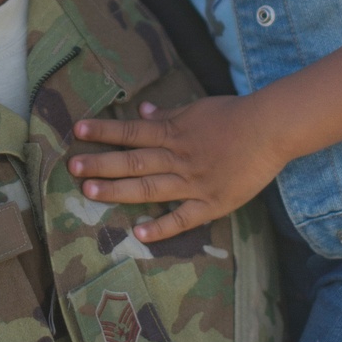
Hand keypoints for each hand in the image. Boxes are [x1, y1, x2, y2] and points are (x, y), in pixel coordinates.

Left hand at [69, 95, 280, 239]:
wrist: (270, 130)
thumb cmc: (234, 116)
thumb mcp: (196, 108)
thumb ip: (167, 112)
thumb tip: (140, 108)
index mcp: (173, 132)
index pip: (131, 130)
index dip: (104, 131)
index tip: (77, 130)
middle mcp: (178, 157)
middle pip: (133, 160)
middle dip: (100, 164)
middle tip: (72, 167)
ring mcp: (193, 182)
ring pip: (149, 187)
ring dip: (118, 190)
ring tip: (89, 193)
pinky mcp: (211, 203)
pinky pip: (183, 218)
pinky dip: (161, 227)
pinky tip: (138, 234)